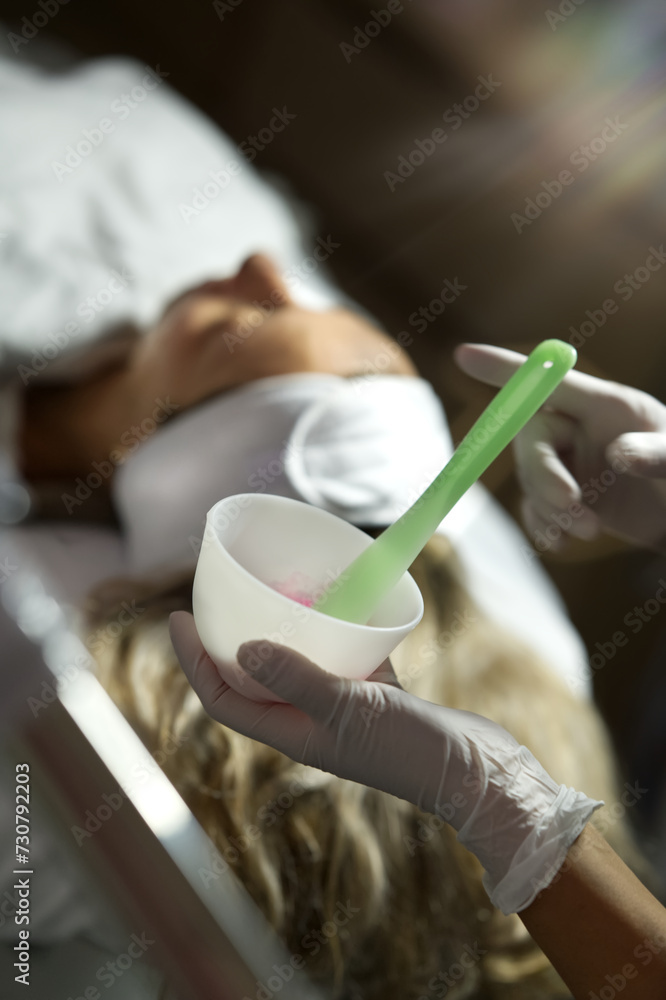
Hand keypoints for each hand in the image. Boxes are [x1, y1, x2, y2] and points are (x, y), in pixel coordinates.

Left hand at [169, 611, 599, 913]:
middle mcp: (308, 720)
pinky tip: (339, 599)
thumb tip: (241, 648)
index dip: (194, 660)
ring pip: (295, 663)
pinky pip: (337, 654)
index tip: (178, 617)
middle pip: (252, 678)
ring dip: (278, 630)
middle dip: (227, 641)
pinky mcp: (373, 693)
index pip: (224, 697)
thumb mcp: (348, 710)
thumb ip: (296, 678)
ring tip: (271, 591)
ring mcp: (341, 707)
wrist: (472, 770)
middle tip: (218, 597)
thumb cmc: (408, 748)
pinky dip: (330, 628)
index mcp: (291, 732)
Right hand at [455, 343, 665, 551]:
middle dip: (542, 473)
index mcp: (605, 405)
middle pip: (531, 437)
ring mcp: (570, 463)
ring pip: (530, 477)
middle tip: (570, 504)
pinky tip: (560, 543)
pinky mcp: (566, 497)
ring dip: (550, 507)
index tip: (463, 355)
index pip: (547, 380)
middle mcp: (580, 428)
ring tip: (590, 531)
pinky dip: (542, 525)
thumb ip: (655, 454)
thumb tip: (619, 454)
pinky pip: (534, 506)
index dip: (504, 368)